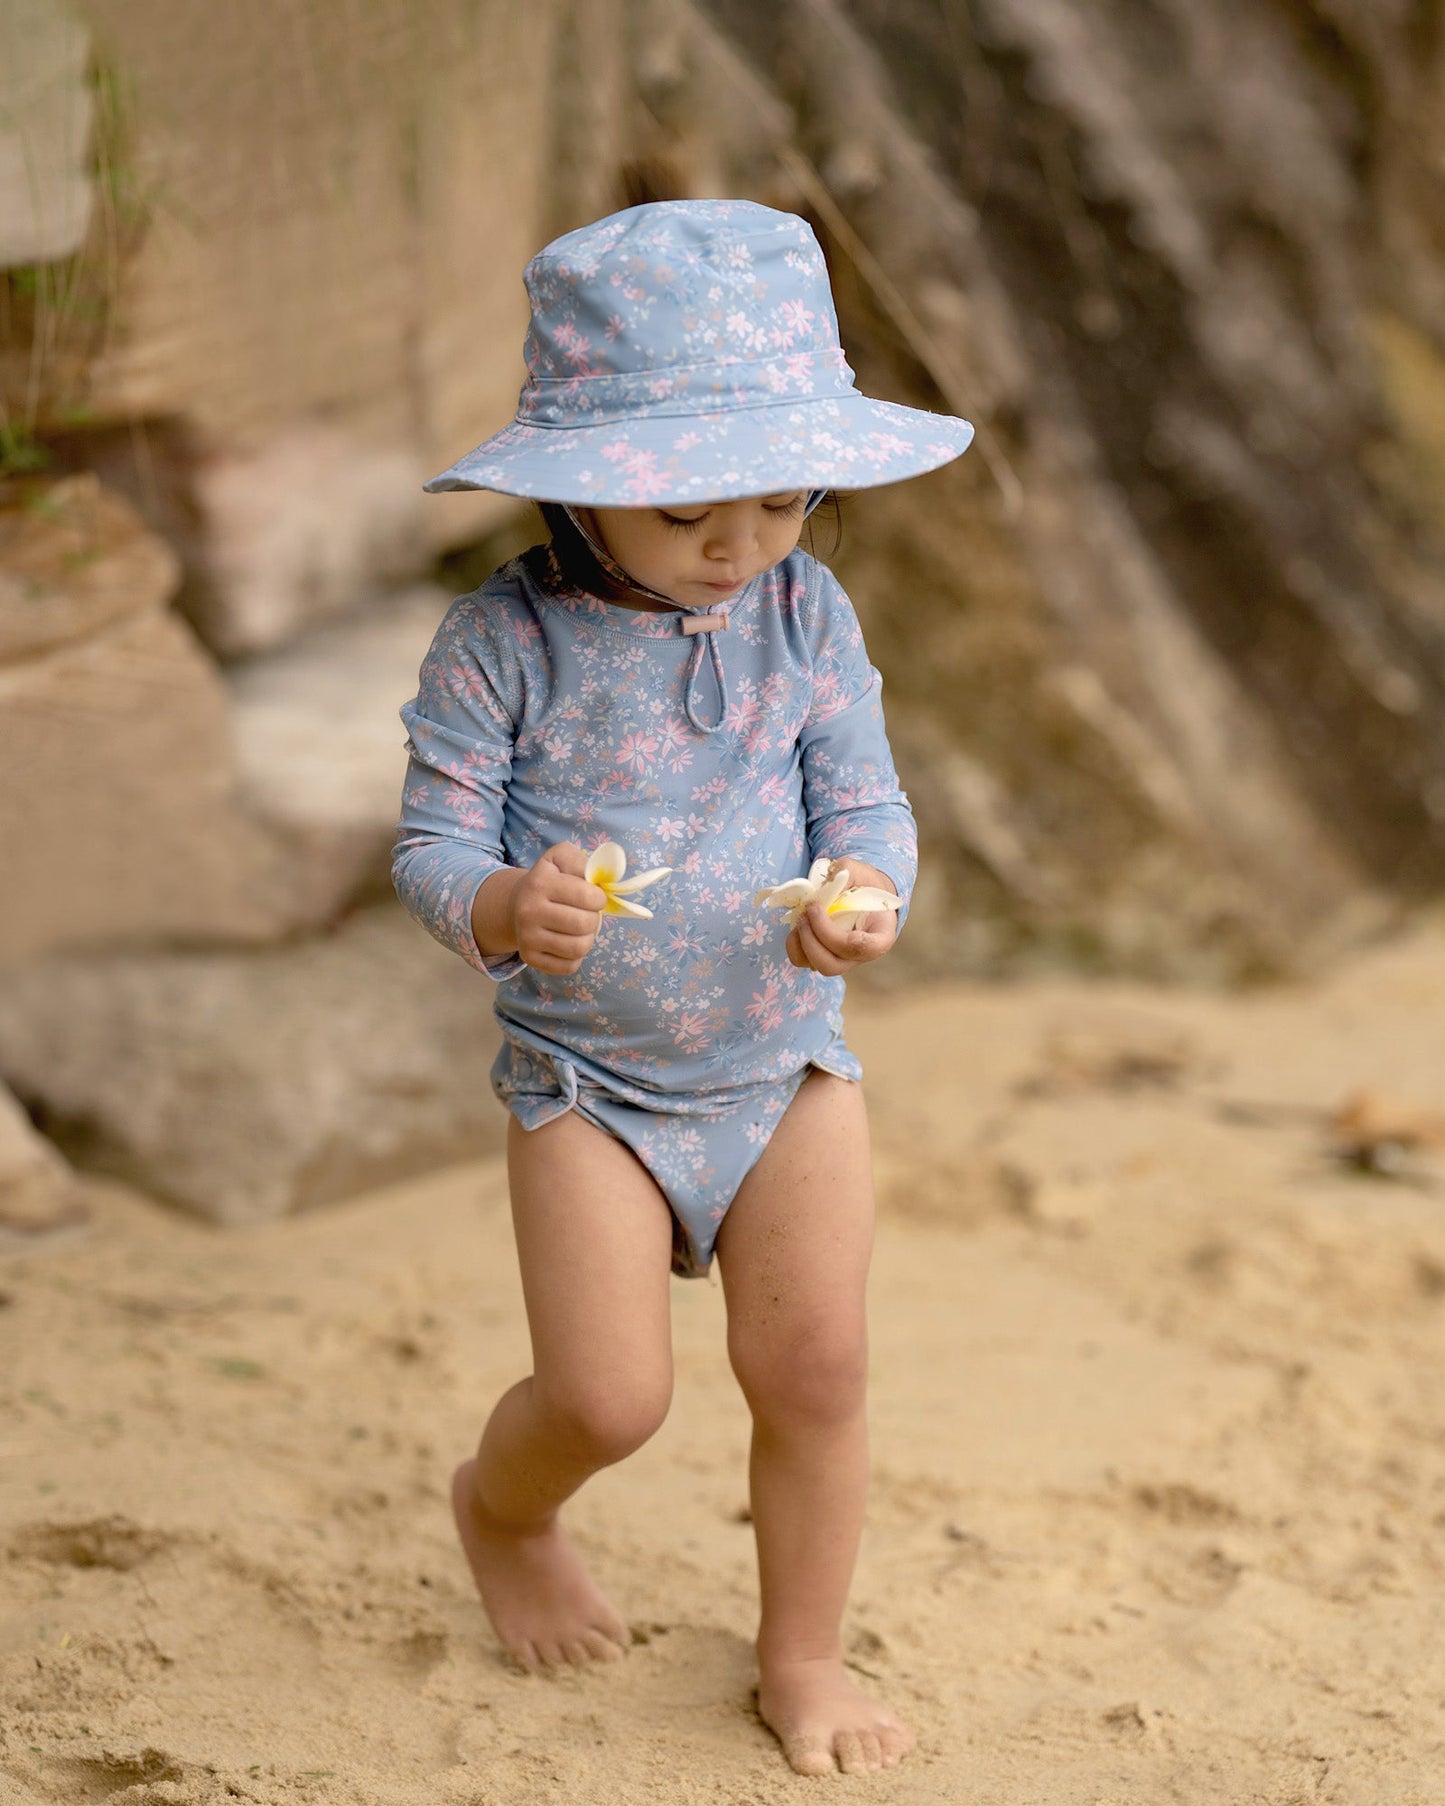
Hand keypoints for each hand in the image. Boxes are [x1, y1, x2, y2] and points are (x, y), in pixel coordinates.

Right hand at [503, 843, 607, 974]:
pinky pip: (569, 966)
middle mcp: (529, 911)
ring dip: (588, 938)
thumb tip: (602, 879)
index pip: (587, 896)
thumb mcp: (561, 858)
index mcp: (540, 883)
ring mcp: (527, 937)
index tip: (595, 897)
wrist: (515, 904)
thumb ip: (583, 861)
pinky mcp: (530, 958)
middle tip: (587, 914)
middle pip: (584, 924)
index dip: (599, 898)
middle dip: (594, 919)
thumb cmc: (548, 880)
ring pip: (579, 948)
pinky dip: (576, 956)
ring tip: (580, 929)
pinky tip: (569, 942)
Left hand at [785, 858, 899, 975]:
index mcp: (880, 936)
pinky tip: (798, 925)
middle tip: (806, 912)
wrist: (861, 890)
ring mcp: (842, 959)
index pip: (863, 948)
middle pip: (833, 964)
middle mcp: (861, 955)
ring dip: (801, 943)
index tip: (817, 907)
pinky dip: (795, 945)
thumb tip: (822, 888)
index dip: (834, 933)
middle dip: (813, 940)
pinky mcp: (823, 956)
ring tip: (800, 917)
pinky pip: (804, 961)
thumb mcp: (858, 871)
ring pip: (817, 966)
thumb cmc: (863, 882)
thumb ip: (843, 874)